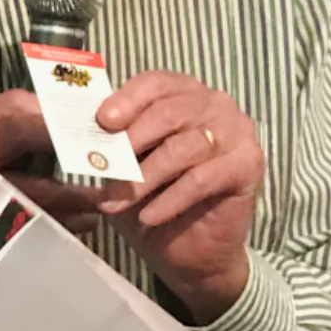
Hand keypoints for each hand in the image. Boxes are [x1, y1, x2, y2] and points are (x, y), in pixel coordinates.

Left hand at [95, 71, 263, 323]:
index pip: (155, 83)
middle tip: (102, 168)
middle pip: (168, 114)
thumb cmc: (155, 194)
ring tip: (116, 202)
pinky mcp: (248, 165)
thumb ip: (112, 141)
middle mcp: (214, 104)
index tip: (102, 121)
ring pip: (182, 149)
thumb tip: (82, 128)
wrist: (193, 247)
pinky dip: (169, 199)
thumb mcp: (127, 162)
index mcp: (183, 92)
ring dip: (143, 179)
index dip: (127, 100)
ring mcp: (236, 132)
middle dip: (130, 143)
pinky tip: (148, 216)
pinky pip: (201, 179)